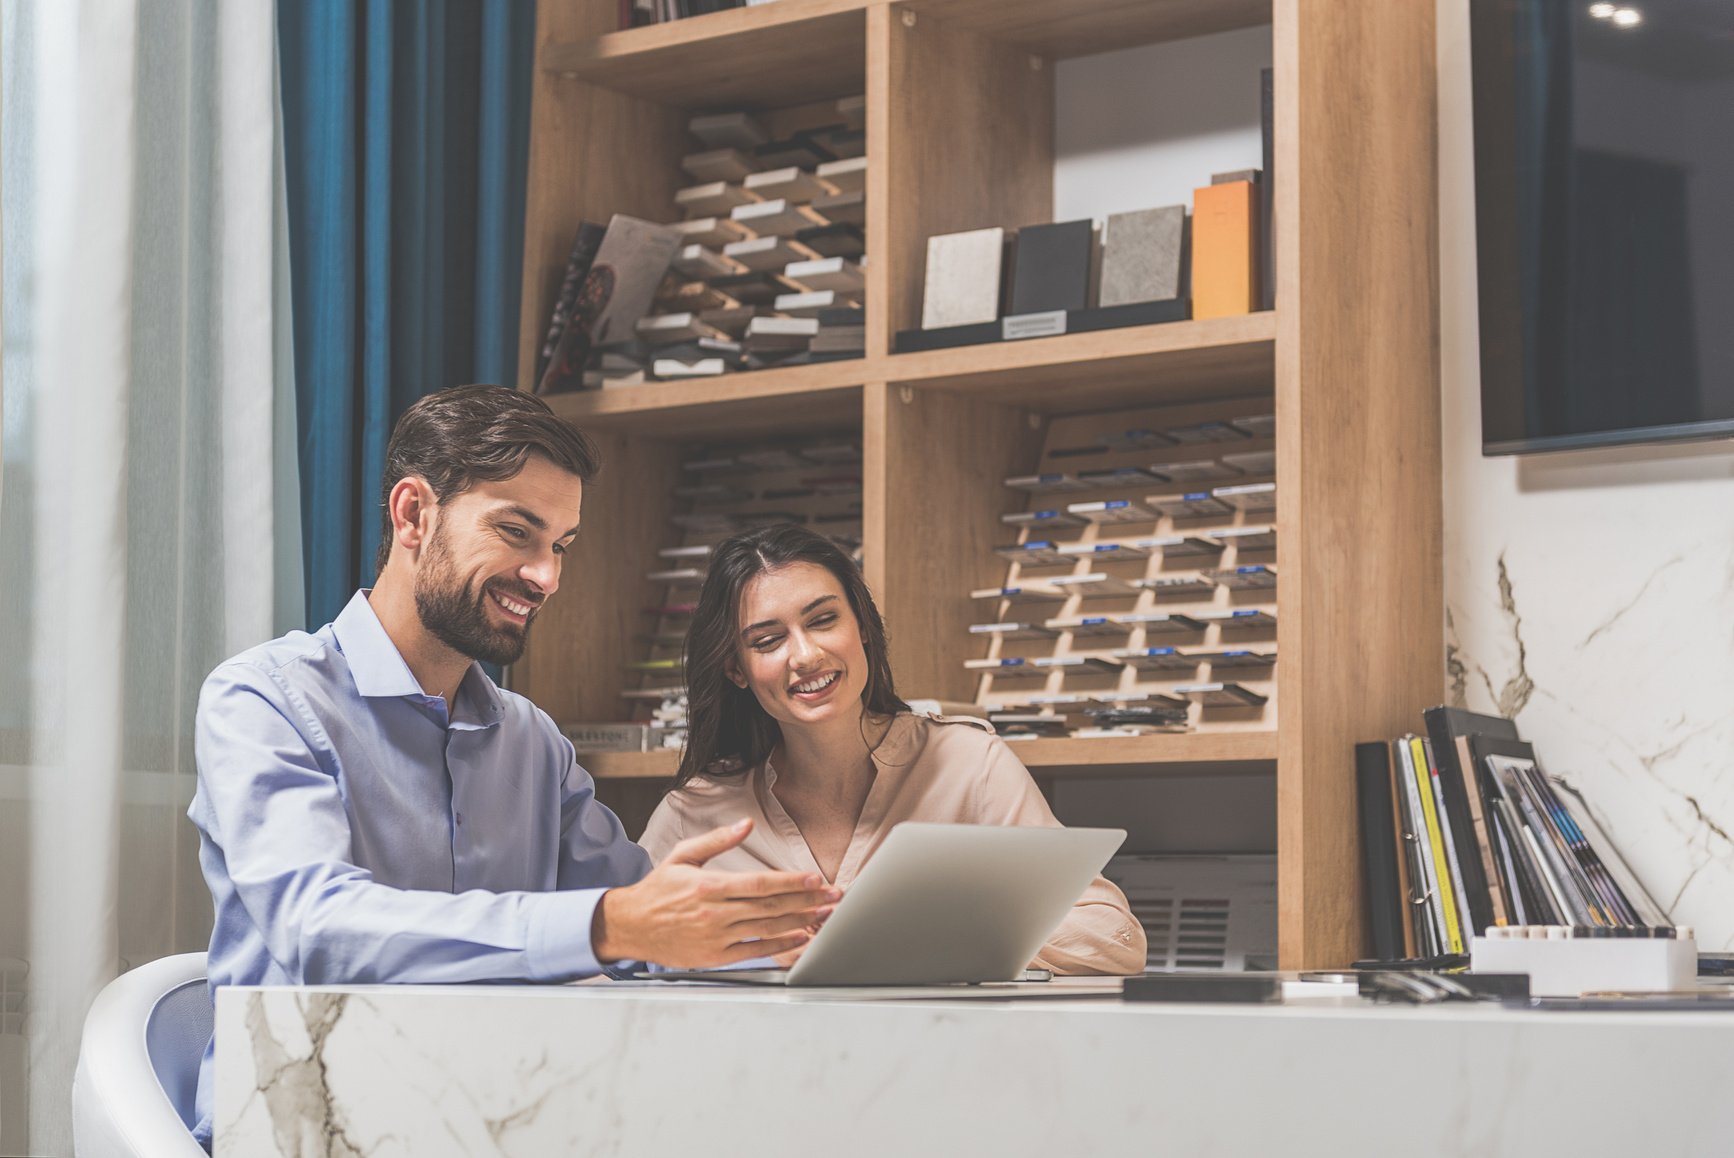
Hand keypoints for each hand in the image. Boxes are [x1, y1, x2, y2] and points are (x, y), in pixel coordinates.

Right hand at [592, 819, 840, 968]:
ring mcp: (716, 937)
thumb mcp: (684, 856)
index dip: (791, 882)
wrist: (630, 926)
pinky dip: (780, 946)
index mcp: (710, 885)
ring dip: (801, 922)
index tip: (815, 879)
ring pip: (767, 929)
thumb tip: (746, 824)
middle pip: (770, 906)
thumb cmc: (657, 890)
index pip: (760, 883)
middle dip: (807, 901)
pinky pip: (754, 951)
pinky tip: (799, 939)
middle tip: (833, 897)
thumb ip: (718, 840)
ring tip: (825, 916)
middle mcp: (716, 912)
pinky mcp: (715, 957)